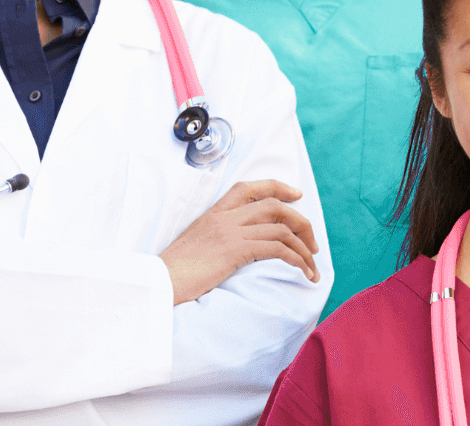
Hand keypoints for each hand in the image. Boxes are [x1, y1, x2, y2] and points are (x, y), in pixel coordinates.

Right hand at [159, 179, 319, 304]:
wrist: (156, 283)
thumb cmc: (174, 271)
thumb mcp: (196, 244)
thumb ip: (218, 237)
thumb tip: (240, 245)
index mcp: (214, 213)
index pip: (250, 188)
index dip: (277, 187)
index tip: (296, 194)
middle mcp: (225, 217)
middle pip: (275, 206)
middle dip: (301, 223)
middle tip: (313, 243)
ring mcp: (230, 232)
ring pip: (282, 228)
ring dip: (304, 248)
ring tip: (313, 265)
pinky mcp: (235, 250)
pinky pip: (278, 249)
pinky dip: (297, 259)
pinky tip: (303, 271)